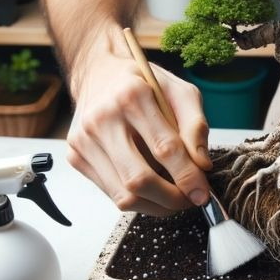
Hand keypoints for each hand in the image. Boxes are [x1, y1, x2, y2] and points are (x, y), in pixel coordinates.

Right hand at [66, 49, 211, 215]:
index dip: (188, 178)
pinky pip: (111, 193)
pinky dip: (137, 199)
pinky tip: (151, 188)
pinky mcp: (76, 156)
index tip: (202, 193)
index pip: (165, 149)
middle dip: (171, 199)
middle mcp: (102, 119)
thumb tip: (202, 165)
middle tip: (190, 199)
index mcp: (131, 96)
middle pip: (139, 180)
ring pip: (123, 195)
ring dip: (155, 205)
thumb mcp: (180, 92)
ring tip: (173, 197)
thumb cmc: (144, 84)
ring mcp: (84, 140)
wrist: (99, 74)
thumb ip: (196, 125)